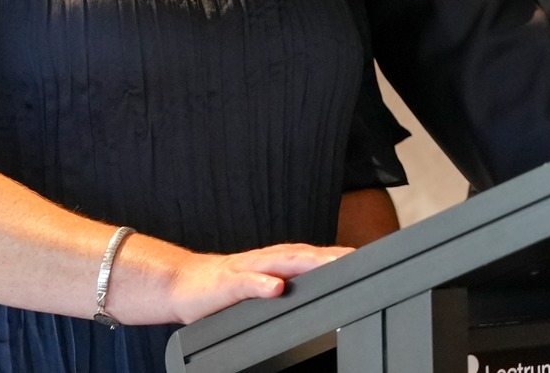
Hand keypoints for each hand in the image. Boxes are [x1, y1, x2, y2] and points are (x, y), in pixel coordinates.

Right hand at [105, 236, 351, 325]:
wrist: (181, 284)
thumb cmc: (224, 288)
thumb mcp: (262, 288)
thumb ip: (288, 287)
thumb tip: (320, 294)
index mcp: (277, 263)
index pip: (315, 257)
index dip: (340, 257)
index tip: (368, 258)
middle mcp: (265, 261)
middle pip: (304, 255)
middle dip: (331, 257)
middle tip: (358, 259)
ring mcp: (246, 270)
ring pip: (279, 262)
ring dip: (305, 263)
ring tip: (329, 266)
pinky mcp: (226, 284)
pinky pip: (245, 283)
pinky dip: (261, 284)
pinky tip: (276, 288)